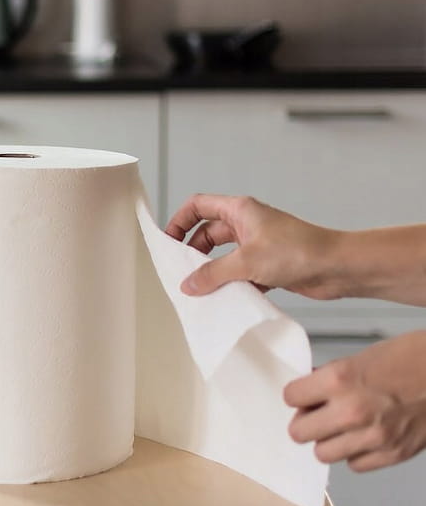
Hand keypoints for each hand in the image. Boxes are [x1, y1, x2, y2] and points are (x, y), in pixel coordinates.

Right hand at [165, 194, 341, 297]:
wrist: (337, 267)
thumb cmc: (297, 251)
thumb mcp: (246, 262)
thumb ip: (213, 273)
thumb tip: (188, 285)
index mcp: (239, 210)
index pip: (198, 206)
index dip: (180, 220)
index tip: (168, 241)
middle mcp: (247, 224)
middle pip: (208, 232)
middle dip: (194, 251)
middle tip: (182, 272)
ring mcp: (257, 244)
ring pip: (223, 255)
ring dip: (213, 271)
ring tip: (201, 289)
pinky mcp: (267, 264)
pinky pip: (240, 273)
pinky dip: (231, 284)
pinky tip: (227, 298)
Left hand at [284, 331, 425, 470]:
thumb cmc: (409, 358)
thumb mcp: (358, 357)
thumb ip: (329, 377)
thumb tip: (309, 389)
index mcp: (339, 380)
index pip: (290, 397)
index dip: (297, 395)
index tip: (302, 395)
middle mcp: (351, 411)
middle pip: (299, 432)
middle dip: (305, 421)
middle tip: (315, 414)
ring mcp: (372, 436)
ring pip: (323, 453)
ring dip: (328, 440)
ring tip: (340, 426)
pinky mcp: (392, 454)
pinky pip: (355, 465)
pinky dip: (355, 453)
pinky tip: (363, 436)